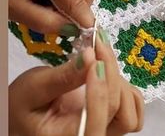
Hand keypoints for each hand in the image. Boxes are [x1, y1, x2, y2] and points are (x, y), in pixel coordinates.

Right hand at [9, 35, 143, 135]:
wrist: (25, 116)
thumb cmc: (23, 105)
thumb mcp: (34, 88)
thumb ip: (63, 76)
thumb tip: (91, 55)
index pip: (95, 122)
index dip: (100, 90)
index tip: (93, 56)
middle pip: (118, 112)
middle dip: (111, 73)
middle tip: (97, 43)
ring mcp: (105, 130)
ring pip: (131, 115)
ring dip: (121, 82)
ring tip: (100, 61)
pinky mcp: (112, 120)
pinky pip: (134, 109)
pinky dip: (128, 88)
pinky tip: (107, 73)